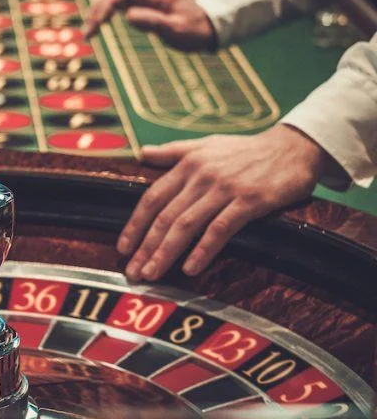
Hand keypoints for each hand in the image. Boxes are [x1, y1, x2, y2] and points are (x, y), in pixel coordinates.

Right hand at [84, 0, 216, 50]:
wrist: (207, 26)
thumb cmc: (195, 30)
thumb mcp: (178, 30)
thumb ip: (155, 22)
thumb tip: (128, 15)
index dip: (106, 5)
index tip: (98, 25)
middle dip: (97, 8)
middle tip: (89, 34)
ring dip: (98, 9)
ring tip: (90, 31)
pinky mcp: (141, 3)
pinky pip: (118, 1)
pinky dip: (105, 11)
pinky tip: (99, 25)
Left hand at [118, 126, 330, 281]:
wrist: (294, 147)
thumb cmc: (246, 150)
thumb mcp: (206, 144)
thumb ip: (172, 151)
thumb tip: (140, 153)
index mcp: (188, 164)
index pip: (152, 198)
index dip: (135, 224)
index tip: (123, 248)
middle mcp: (202, 176)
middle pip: (165, 216)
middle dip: (146, 247)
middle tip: (133, 271)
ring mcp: (225, 189)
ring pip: (187, 225)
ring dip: (166, 252)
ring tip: (152, 274)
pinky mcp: (250, 201)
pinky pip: (221, 229)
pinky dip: (203, 249)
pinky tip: (191, 268)